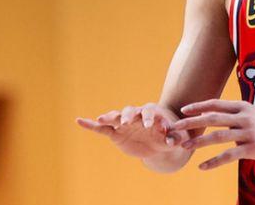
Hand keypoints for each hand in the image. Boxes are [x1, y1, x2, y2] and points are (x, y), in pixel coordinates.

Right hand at [76, 102, 191, 158]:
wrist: (159, 143)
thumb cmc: (169, 137)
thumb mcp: (175, 139)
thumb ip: (174, 138)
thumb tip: (171, 140)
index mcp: (153, 114)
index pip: (150, 112)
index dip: (150, 118)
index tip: (150, 125)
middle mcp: (137, 116)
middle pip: (131, 111)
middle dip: (129, 115)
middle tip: (127, 122)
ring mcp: (124, 123)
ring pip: (116, 117)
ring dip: (110, 117)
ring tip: (102, 118)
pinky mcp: (115, 133)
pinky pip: (102, 128)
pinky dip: (91, 124)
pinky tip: (79, 121)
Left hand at [168, 99, 254, 170]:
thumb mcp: (253, 114)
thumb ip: (235, 114)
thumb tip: (212, 113)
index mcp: (243, 107)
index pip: (216, 104)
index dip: (199, 106)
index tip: (183, 110)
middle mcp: (245, 117)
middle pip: (213, 118)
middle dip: (192, 123)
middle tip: (175, 128)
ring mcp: (250, 132)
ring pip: (219, 136)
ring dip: (200, 142)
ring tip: (185, 147)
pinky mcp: (254, 148)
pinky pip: (230, 155)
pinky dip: (214, 161)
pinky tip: (203, 167)